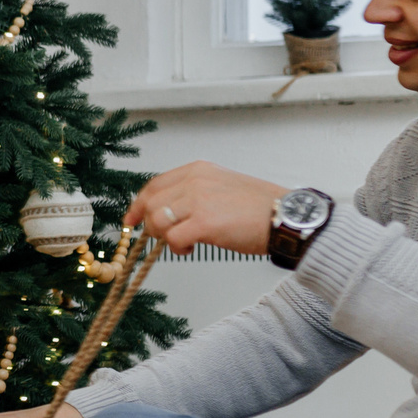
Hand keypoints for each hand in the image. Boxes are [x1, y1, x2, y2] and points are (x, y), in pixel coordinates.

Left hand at [126, 160, 287, 256]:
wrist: (285, 217)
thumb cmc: (259, 207)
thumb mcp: (221, 186)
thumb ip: (194, 193)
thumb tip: (168, 211)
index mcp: (198, 170)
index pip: (154, 184)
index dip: (138, 205)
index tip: (131, 219)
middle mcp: (195, 181)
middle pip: (151, 203)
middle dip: (151, 225)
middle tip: (166, 236)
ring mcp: (198, 200)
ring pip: (157, 221)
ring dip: (165, 237)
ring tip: (185, 242)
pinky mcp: (204, 223)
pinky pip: (172, 238)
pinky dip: (177, 247)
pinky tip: (191, 247)